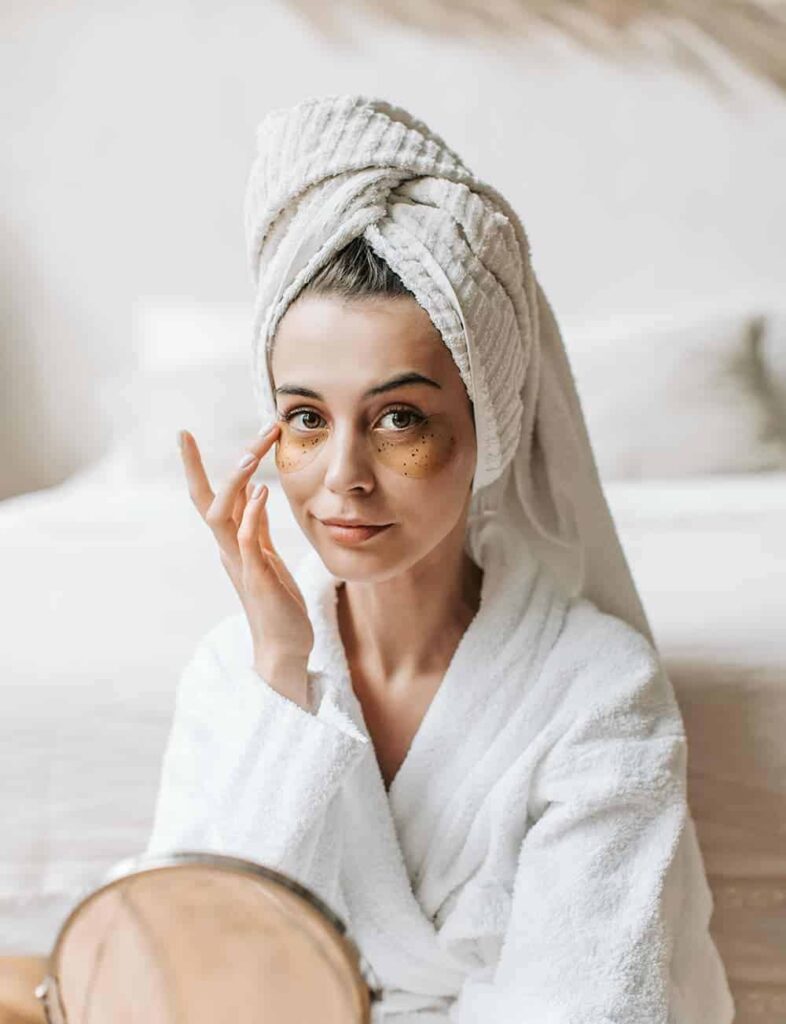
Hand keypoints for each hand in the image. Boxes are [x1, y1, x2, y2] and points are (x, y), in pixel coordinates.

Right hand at [178, 424, 313, 706]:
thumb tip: (253, 493)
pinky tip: (263, 492)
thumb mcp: (266, 555)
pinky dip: (253, 514)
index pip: (209, 497)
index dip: (195, 467)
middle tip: (185, 435)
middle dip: (194, 467)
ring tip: (248, 455)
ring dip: (232, 484)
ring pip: (221, 516)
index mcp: (230, 542)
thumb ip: (256, 526)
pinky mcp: (258, 577)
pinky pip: (250, 541)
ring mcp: (240, 563)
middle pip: (204, 501)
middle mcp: (228, 549)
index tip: (184, 435)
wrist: (284, 646)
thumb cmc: (277, 601)